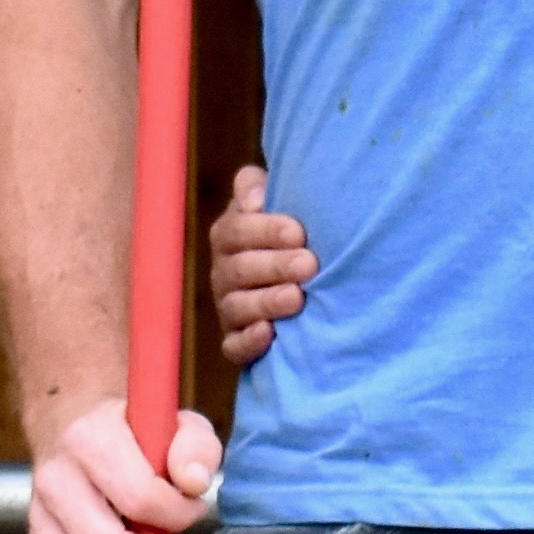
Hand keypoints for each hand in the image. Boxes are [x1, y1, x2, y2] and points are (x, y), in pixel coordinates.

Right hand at [26, 392, 220, 533]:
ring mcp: (40, 522)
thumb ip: (194, 445)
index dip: (176, 515)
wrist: (71, 421)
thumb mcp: (174, 420)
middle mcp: (55, 484)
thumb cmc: (136, 429)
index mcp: (90, 443)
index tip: (199, 513)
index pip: (137, 496)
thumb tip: (194, 484)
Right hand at [208, 165, 312, 370]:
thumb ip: (256, 187)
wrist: (303, 271)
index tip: (299, 232)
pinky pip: (234, 346)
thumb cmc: (292, 231)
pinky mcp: (237, 341)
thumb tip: (254, 199)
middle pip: (239, 269)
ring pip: (237, 307)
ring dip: (267, 302)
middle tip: (309, 265)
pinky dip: (249, 342)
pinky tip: (270, 333)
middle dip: (275, 266)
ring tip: (297, 299)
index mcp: (230, 235)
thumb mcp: (277, 200)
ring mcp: (229, 307)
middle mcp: (224, 272)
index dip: (265, 231)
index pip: (236, 230)